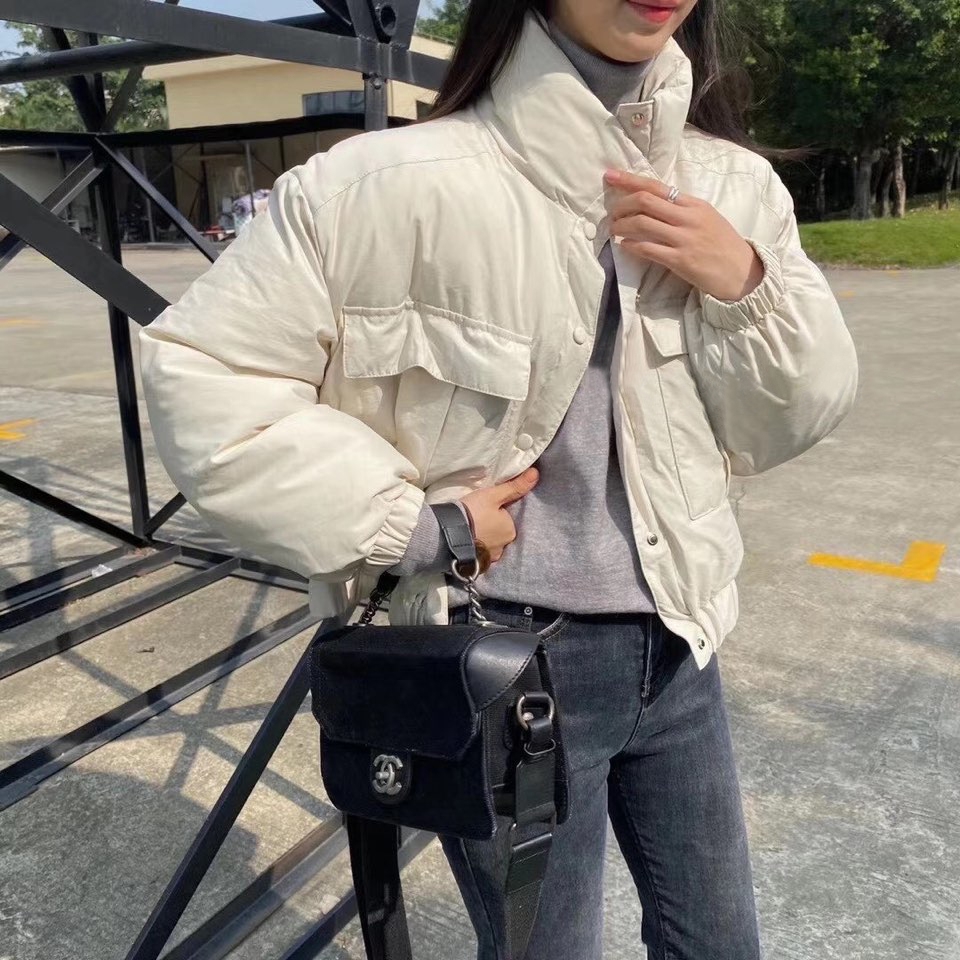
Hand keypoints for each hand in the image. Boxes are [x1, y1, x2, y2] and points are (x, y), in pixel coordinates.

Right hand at [459, 467, 538, 563]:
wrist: (446, 533)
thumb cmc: (472, 512)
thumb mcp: (493, 495)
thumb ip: (514, 487)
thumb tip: (535, 474)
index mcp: (511, 530)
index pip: (508, 519)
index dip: (498, 512)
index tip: (486, 508)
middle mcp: (504, 546)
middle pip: (500, 532)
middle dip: (492, 526)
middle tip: (476, 517)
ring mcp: (490, 556)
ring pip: (490, 543)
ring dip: (484, 537)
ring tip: (470, 528)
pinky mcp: (476, 563)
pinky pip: (480, 552)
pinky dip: (476, 546)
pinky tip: (468, 540)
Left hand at [605, 170, 765, 301]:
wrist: (743, 273)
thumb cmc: (723, 246)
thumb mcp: (707, 218)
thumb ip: (682, 210)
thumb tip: (653, 205)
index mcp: (694, 204)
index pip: (657, 186)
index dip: (629, 180)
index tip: (610, 176)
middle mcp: (688, 217)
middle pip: (645, 201)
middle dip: (621, 205)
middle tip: (612, 214)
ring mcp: (684, 238)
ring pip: (642, 223)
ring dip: (622, 226)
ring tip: (615, 230)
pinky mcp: (680, 260)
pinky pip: (648, 249)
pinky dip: (631, 246)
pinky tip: (624, 246)